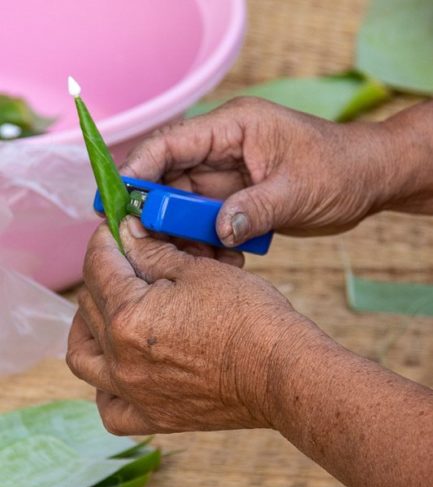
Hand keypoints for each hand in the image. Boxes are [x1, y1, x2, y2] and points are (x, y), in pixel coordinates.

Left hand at [66, 219, 309, 435]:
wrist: (282, 373)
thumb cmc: (250, 318)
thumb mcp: (199, 271)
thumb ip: (152, 251)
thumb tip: (126, 233)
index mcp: (129, 316)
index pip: (98, 265)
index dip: (106, 239)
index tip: (117, 230)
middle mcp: (121, 359)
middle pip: (89, 305)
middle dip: (103, 276)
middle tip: (126, 264)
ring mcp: (134, 392)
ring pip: (83, 357)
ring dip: (89, 328)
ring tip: (109, 313)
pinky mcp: (154, 417)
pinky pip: (110, 408)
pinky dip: (105, 387)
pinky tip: (118, 370)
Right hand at [119, 97, 390, 243]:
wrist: (368, 180)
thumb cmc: (340, 171)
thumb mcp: (298, 191)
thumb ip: (256, 209)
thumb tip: (219, 232)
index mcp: (235, 128)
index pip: (172, 142)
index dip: (140, 168)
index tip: (117, 199)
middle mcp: (224, 149)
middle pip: (171, 177)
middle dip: (155, 210)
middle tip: (142, 244)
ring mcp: (229, 176)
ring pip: (185, 204)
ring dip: (180, 233)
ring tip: (183, 262)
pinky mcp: (236, 199)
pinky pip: (207, 221)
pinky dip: (204, 241)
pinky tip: (212, 262)